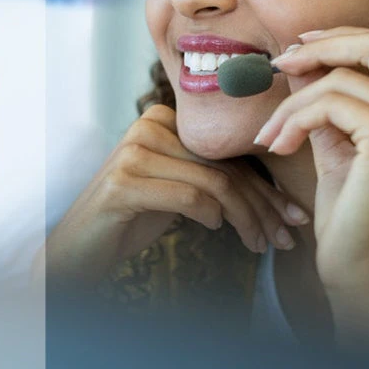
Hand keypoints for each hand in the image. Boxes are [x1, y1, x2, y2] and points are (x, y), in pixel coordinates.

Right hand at [42, 104, 307, 282]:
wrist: (76, 248)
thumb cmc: (129, 220)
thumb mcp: (173, 190)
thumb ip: (207, 177)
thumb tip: (272, 192)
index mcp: (160, 120)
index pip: (226, 154)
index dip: (266, 187)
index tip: (292, 216)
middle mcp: (145, 128)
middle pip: (224, 168)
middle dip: (263, 206)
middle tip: (287, 236)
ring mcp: (132, 153)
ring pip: (213, 183)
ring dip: (246, 219)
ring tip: (261, 244)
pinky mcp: (123, 183)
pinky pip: (188, 197)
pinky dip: (211, 216)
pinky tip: (217, 231)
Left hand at [254, 27, 368, 344]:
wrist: (363, 266)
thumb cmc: (352, 209)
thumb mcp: (340, 141)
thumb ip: (330, 98)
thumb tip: (302, 57)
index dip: (343, 38)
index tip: (300, 49)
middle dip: (321, 47)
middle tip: (280, 66)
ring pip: (341, 78)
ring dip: (292, 102)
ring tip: (272, 133)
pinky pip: (329, 103)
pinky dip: (294, 120)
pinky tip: (279, 146)